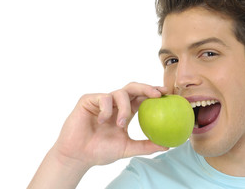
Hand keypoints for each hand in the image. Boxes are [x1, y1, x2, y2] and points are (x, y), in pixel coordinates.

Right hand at [54, 82, 168, 167]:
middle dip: (146, 88)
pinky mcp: (89, 100)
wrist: (78, 156)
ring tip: (121, 123)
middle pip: (134, 88)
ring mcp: (102, 100)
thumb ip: (146, 146)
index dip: (154, 93)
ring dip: (124, 107)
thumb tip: (167, 146)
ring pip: (120, 93)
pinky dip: (106, 109)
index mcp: (125, 111)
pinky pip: (104, 98)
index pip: (142, 97)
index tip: (167, 94)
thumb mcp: (127, 148)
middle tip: (157, 94)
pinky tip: (102, 121)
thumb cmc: (100, 151)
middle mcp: (116, 104)